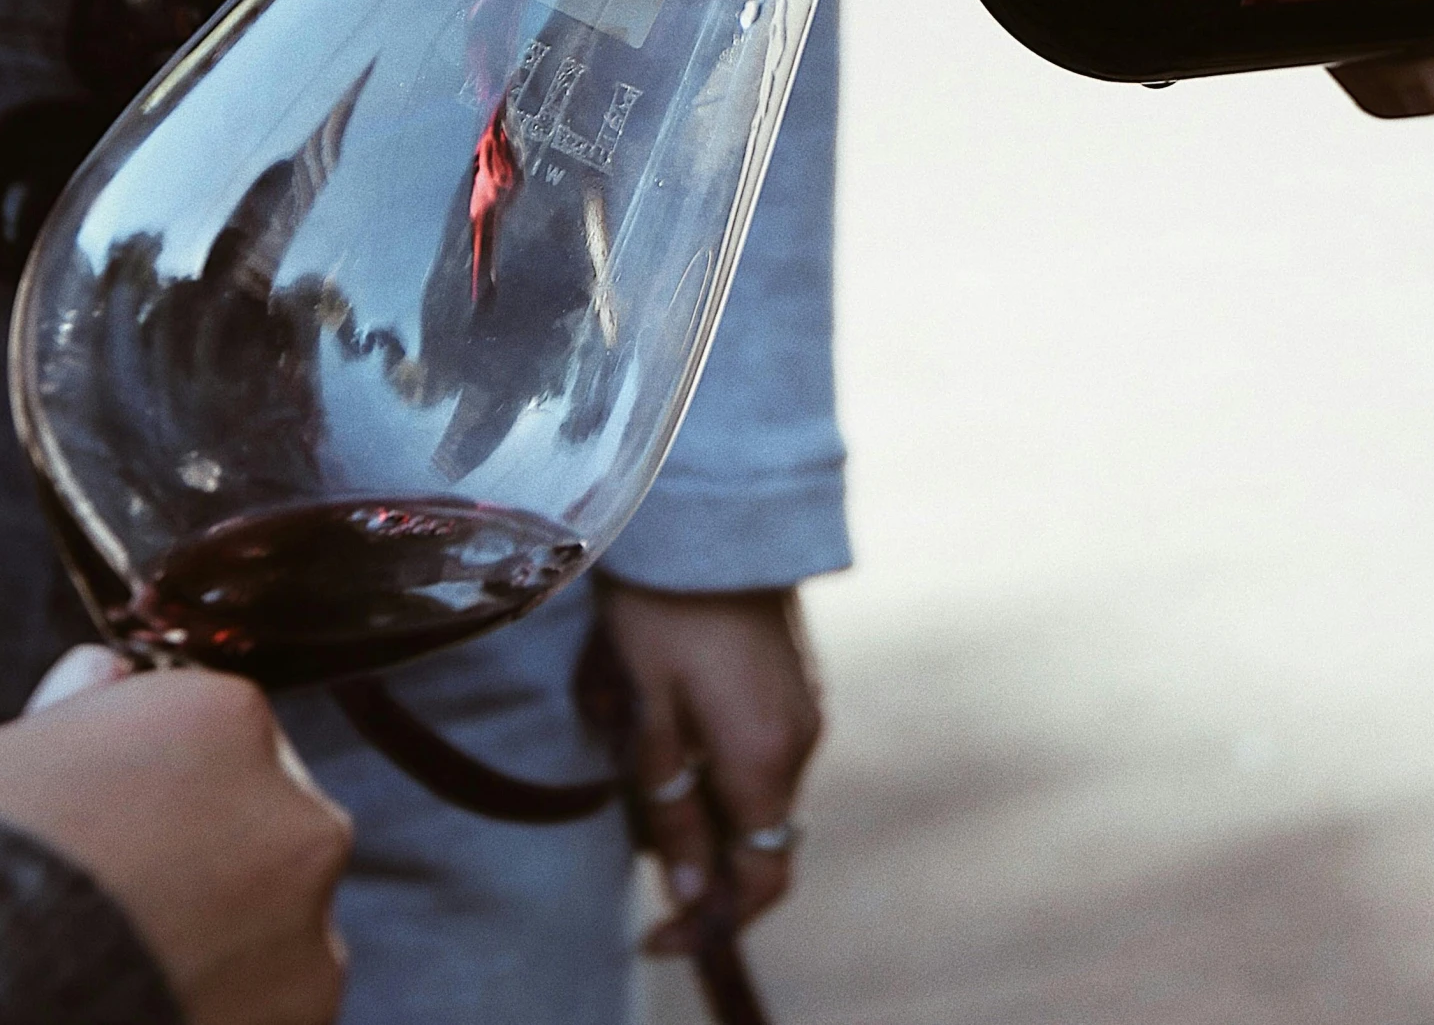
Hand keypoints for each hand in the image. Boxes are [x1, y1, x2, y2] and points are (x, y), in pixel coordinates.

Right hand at [0, 650, 350, 1024]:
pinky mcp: (306, 1009)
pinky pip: (279, 1000)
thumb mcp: (14, 756)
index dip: (169, 788)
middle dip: (213, 863)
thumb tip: (104, 672)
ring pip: (281, 922)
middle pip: (265, 828)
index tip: (129, 828)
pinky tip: (159, 1006)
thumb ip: (84, 708)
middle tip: (135, 909)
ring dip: (231, 942)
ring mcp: (309, 920)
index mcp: (226, 720)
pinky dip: (234, 1006)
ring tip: (138, 966)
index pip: (225, 740)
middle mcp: (294, 810)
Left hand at [598, 582, 821, 956]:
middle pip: (754, 833)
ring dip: (696, 786)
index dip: (712, 920)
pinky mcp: (797, 675)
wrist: (712, 505)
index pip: (763, 879)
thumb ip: (670, 803)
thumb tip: (688, 891)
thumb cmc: (664, 605)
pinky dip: (713, 750)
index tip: (656, 929)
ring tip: (634, 722)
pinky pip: (758, 743)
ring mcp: (806, 703)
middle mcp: (801, 738)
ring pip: (752, 786)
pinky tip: (666, 698)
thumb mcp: (647, 706)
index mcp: (765, 756)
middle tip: (627, 791)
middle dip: (690, 838)